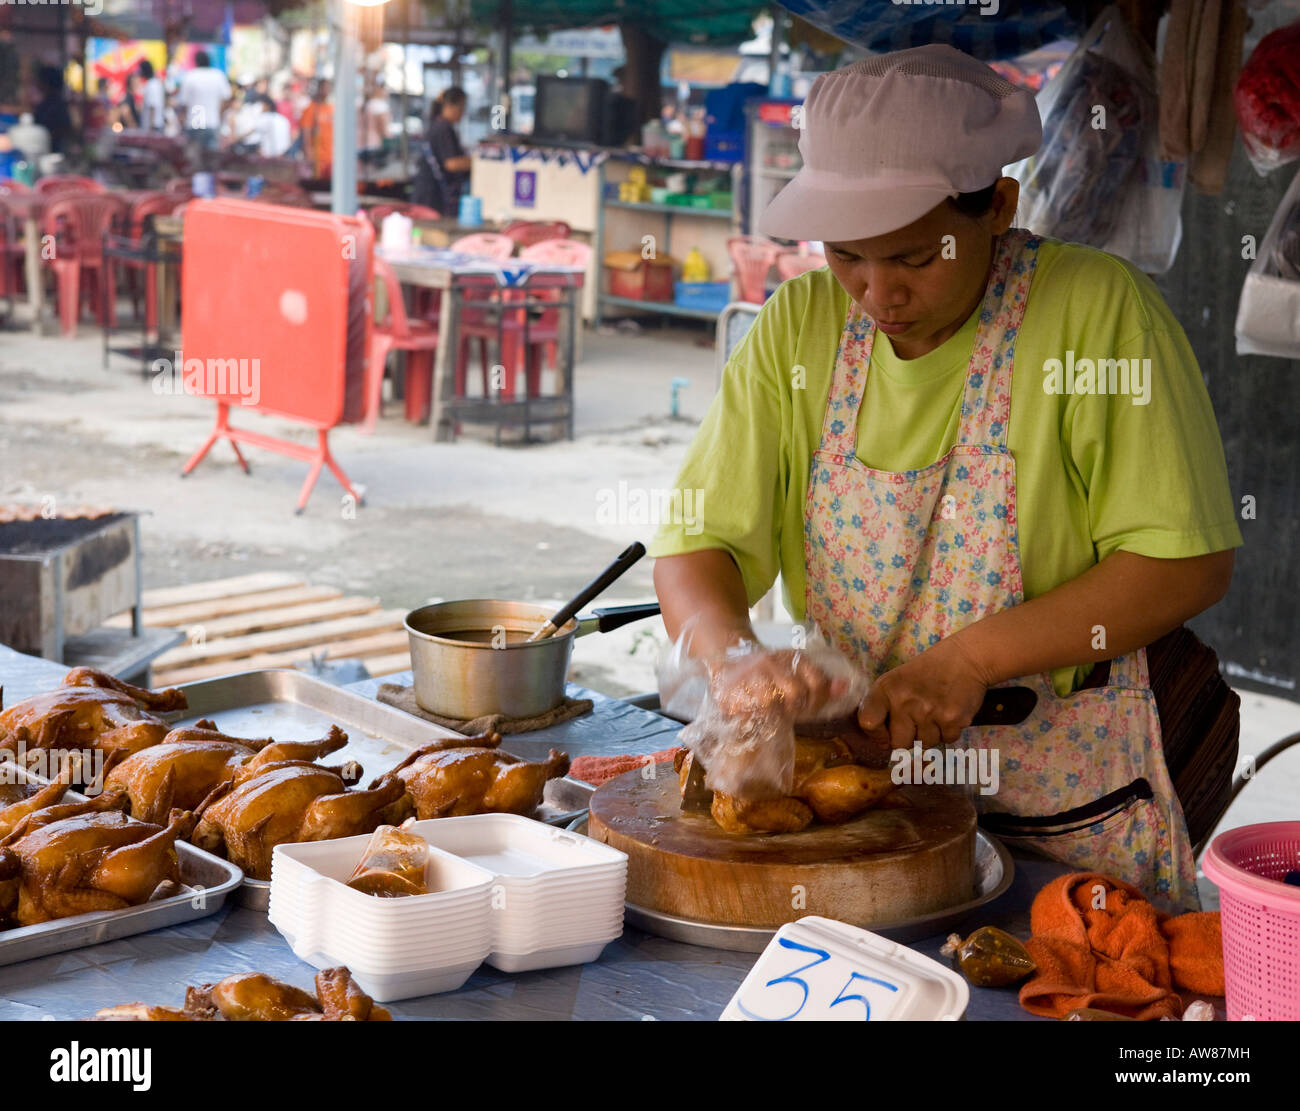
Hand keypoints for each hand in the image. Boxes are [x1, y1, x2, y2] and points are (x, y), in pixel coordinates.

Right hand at [707, 649, 851, 720]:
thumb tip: (846, 687)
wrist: (727, 657)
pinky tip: (753, 716)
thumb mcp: (798, 677)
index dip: (816, 701)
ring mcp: (749, 673)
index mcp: (791, 656)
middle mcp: (771, 661)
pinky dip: (751, 718)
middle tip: (786, 712)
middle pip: (796, 693)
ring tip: (770, 715)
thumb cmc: (770, 676)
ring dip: (773, 714)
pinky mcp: (729, 689)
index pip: (817, 683)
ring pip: (770, 703)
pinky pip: (746, 711)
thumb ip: (823, 686)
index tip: (804, 706)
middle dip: (794, 708)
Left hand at [856, 637, 989, 748]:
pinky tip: (949, 712)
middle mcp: (905, 701)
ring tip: (935, 712)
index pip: (868, 722)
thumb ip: (884, 705)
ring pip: (924, 744)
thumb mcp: (897, 679)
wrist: (966, 657)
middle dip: (908, 737)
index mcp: (886, 688)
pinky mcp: (953, 720)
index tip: (886, 731)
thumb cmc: (928, 670)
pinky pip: (946, 741)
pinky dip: (949, 731)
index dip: (877, 733)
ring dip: (930, 734)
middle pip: (898, 744)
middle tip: (917, 720)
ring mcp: (929, 712)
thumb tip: (879, 741)